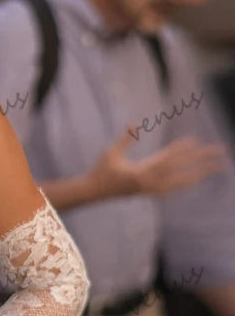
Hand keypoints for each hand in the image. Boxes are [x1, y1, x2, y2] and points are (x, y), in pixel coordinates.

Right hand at [89, 129, 225, 198]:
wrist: (94, 192)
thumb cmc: (101, 170)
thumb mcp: (111, 152)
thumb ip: (125, 139)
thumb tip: (134, 123)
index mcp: (140, 172)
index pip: (167, 159)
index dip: (182, 150)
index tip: (196, 142)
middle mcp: (150, 182)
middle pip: (180, 169)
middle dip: (201, 160)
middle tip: (220, 152)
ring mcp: (151, 189)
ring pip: (181, 181)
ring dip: (200, 173)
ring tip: (216, 167)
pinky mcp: (150, 193)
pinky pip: (173, 188)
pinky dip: (186, 183)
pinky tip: (196, 179)